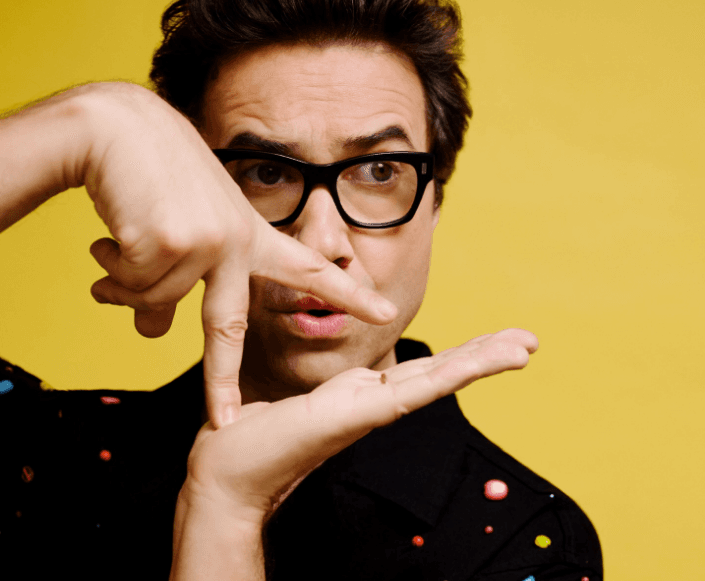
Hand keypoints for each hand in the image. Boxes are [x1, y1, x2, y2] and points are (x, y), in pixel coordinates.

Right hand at [78, 83, 396, 427]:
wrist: (120, 127)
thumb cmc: (157, 174)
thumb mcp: (186, 229)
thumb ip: (182, 280)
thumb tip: (155, 334)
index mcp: (250, 236)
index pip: (308, 270)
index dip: (346, 295)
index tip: (386, 312)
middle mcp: (237, 241)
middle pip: (228, 328)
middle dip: (221, 382)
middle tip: (224, 421)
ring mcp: (208, 242)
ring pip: (153, 302)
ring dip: (123, 281)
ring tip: (121, 240)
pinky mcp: (173, 241)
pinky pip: (128, 283)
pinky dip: (109, 266)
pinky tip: (115, 228)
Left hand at [180, 329, 538, 522]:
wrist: (222, 474)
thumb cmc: (252, 437)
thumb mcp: (305, 397)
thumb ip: (335, 388)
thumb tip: (355, 377)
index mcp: (362, 396)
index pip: (421, 372)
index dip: (459, 357)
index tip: (491, 343)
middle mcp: (373, 402)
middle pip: (439, 373)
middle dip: (483, 356)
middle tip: (527, 341)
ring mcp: (370, 409)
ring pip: (436, 379)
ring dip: (481, 360)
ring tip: (523, 346)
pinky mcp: (358, 414)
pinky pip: (413, 389)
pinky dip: (453, 373)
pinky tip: (484, 361)